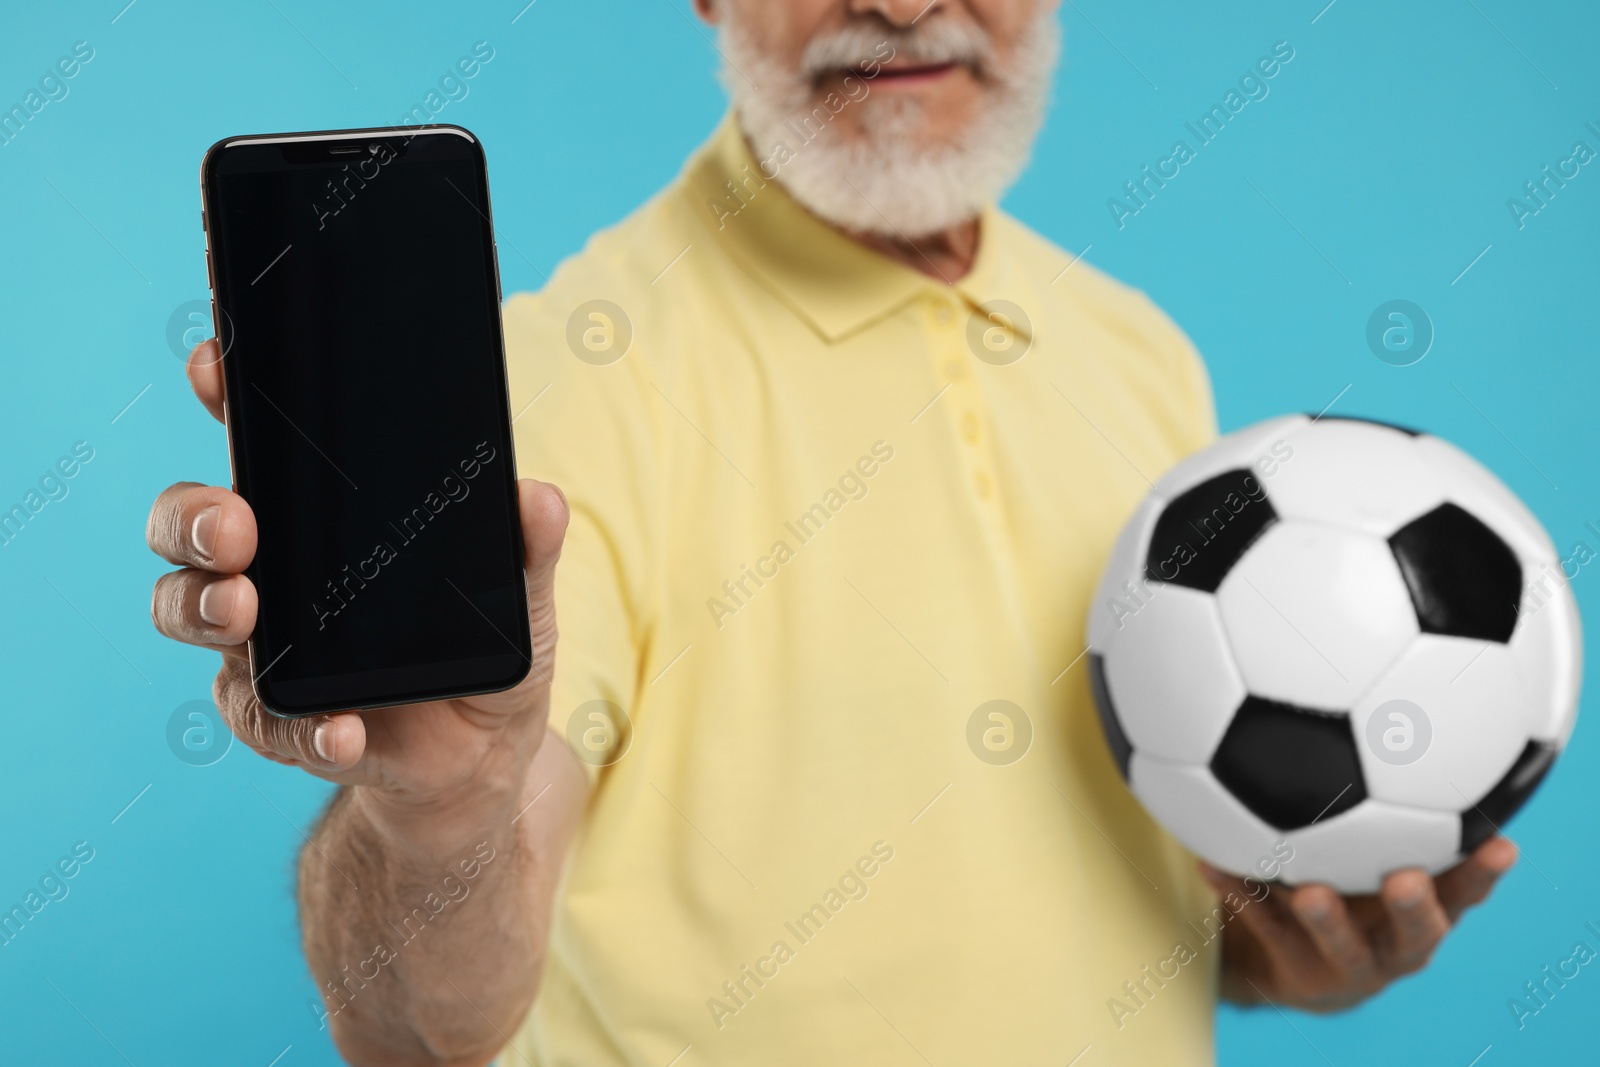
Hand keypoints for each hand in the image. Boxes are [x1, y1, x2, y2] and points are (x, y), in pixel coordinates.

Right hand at [147, 339, 568, 834]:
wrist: (482, 753)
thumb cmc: (481, 648)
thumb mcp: (521, 594)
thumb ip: (527, 548)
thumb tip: (541, 498)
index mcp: (320, 521)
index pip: (260, 447)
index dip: (226, 400)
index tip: (216, 368)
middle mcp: (272, 574)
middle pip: (193, 527)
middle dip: (195, 517)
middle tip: (235, 523)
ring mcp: (266, 646)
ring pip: (192, 613)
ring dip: (205, 608)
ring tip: (242, 611)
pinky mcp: (286, 721)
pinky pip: (266, 721)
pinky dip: (300, 728)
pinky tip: (337, 730)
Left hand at [1206, 836, 1517, 1012]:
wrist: (1299, 963)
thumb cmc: (1349, 886)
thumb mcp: (1377, 855)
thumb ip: (1394, 805)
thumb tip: (1394, 714)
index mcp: (1425, 910)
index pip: (1464, 890)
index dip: (1484, 873)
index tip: (1501, 846)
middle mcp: (1395, 943)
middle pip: (1418, 933)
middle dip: (1417, 909)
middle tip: (1406, 881)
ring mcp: (1347, 962)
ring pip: (1341, 944)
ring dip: (1326, 919)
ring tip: (1310, 893)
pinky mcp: (1295, 970)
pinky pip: (1263, 927)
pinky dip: (1239, 893)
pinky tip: (1212, 864)